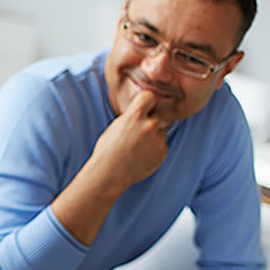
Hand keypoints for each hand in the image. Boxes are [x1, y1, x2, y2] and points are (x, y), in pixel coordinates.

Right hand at [51, 90, 170, 245]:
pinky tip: (140, 156)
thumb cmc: (107, 150)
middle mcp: (150, 125)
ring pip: (161, 132)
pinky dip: (154, 149)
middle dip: (152, 120)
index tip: (144, 107)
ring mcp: (158, 140)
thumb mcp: (116, 125)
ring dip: (153, 137)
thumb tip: (143, 112)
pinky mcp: (162, 153)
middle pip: (159, 114)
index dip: (147, 101)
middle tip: (139, 131)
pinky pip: (161, 146)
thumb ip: (132, 117)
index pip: (150, 96)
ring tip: (137, 147)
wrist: (109, 173)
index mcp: (135, 115)